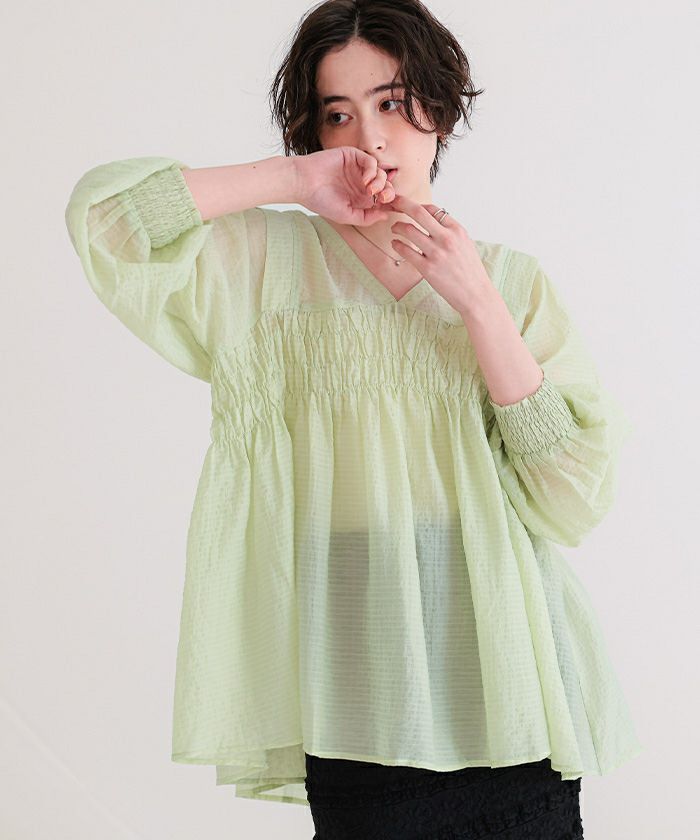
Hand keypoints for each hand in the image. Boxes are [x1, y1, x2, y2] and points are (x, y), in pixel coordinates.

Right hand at [295, 146, 395, 225]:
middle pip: (385, 185)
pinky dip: (373, 171)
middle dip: (388, 192)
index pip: (382, 199)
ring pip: (381, 173)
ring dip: (380, 182)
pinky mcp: (353, 156)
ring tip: (370, 191)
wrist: (303, 184)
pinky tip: (366, 180)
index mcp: (360, 198)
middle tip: (382, 198)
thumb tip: (386, 215)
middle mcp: (361, 183)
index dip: (391, 203)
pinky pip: (371, 161)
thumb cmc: (320, 201)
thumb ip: (366, 218)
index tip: (394, 208)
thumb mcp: (346, 216)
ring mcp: (357, 169)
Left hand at [383, 194, 491, 315]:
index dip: (418, 205)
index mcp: (457, 230)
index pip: (433, 209)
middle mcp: (446, 238)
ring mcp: (436, 253)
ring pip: (409, 230)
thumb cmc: (470, 271)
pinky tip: (395, 243)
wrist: (475, 294)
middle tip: (393, 202)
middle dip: (402, 204)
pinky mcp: (427, 268)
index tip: (409, 206)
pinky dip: (397, 244)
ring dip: (397, 227)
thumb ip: (450, 231)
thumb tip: (433, 221)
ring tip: (394, 228)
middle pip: (418, 213)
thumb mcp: (465, 244)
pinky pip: (406, 251)